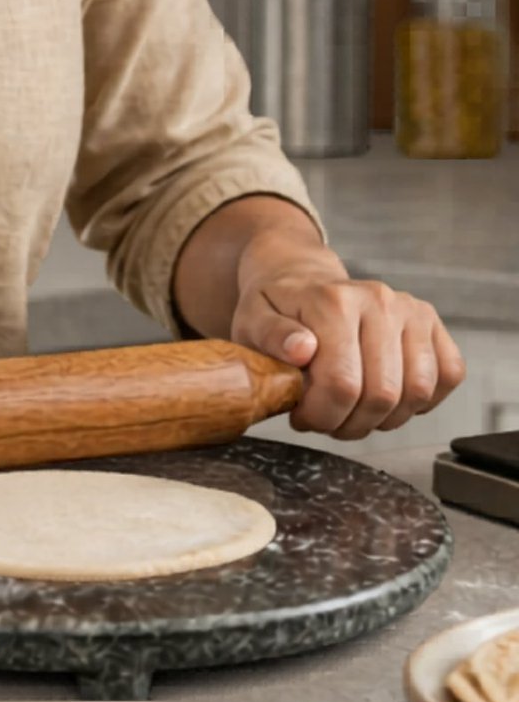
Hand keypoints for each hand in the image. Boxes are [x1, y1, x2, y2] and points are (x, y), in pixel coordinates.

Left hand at [231, 236, 466, 438]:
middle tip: (325, 418)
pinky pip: (448, 375)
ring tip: (352, 410)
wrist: (301, 278)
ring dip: (384, 418)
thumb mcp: (252, 321)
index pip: (341, 384)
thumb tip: (302, 349)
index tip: (301, 416)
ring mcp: (411, 310)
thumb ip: (271, 336)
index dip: (321, 416)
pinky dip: (421, 401)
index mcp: (334, 301)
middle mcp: (380, 301)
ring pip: (418, 392)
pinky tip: (386, 397)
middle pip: (382, 394)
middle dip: (349, 423)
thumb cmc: (276, 307)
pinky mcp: (432, 322)